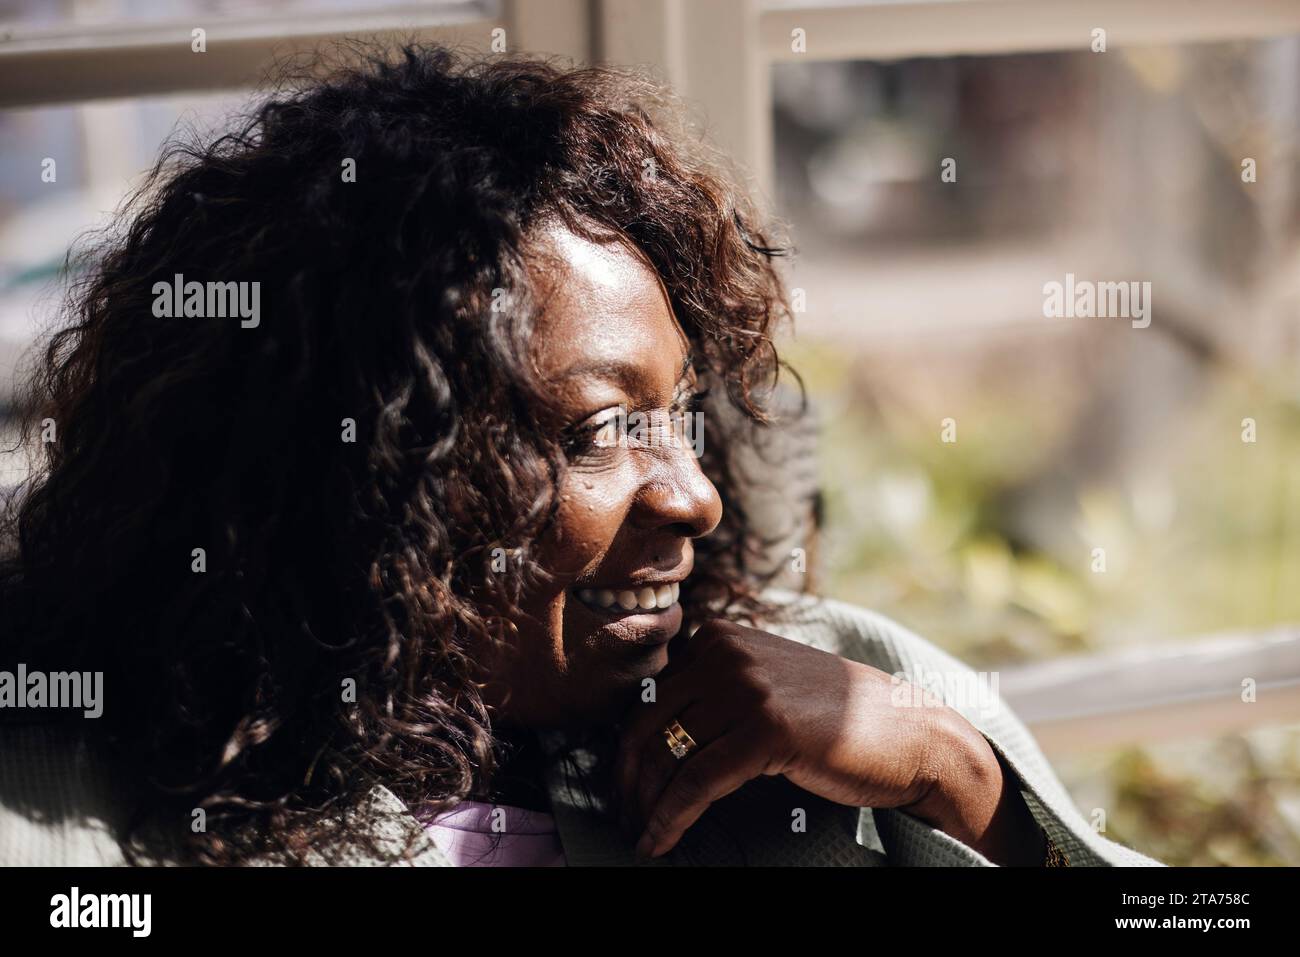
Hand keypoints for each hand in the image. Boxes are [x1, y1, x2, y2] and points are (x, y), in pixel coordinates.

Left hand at [614, 618, 1046, 864]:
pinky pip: (696, 780)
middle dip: (628, 778)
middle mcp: (727, 652)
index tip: (625, 785)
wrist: (909, 733)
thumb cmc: (837, 722)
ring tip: (642, 835)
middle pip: (648, 723)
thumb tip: (652, 734)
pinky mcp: (765, 728)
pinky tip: (661, 841)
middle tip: (625, 816)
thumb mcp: (767, 685)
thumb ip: (717, 691)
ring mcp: (745, 686)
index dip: (630, 746)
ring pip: (667, 755)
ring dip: (646, 804)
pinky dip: (671, 817)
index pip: (652, 696)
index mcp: (721, 637)